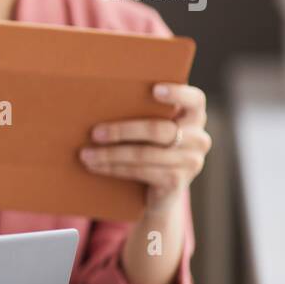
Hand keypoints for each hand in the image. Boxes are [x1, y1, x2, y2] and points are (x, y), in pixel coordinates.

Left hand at [78, 83, 211, 215]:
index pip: (195, 99)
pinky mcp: (177, 182)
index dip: (177, 93)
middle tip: (94, 133)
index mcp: (194, 118)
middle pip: (158, 130)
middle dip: (122, 131)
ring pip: (144, 154)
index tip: (154, 89)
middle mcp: (198, 139)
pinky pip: (141, 171)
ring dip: (110, 154)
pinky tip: (96, 167)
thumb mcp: (151, 131)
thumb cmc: (148, 150)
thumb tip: (100, 100)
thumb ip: (143, 114)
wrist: (158, 193)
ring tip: (86, 154)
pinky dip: (114, 168)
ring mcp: (190, 162)